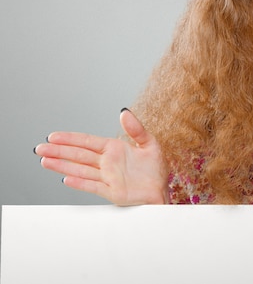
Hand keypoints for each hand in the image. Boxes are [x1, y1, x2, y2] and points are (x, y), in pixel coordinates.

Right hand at [35, 109, 167, 204]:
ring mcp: (107, 177)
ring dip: (63, 166)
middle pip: (78, 155)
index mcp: (114, 149)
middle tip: (39, 148)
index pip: (87, 142)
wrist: (161, 191)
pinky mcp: (112, 191)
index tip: (53, 136)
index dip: (70, 139)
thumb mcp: (149, 144)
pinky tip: (66, 179)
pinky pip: (93, 186)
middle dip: (59, 151)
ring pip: (80, 170)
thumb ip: (136, 129)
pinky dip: (80, 183)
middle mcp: (107, 163)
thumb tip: (124, 112)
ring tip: (45, 161)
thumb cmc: (155, 169)